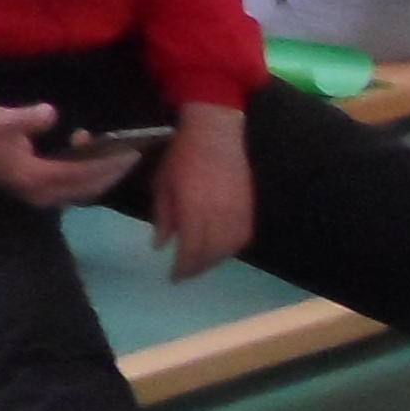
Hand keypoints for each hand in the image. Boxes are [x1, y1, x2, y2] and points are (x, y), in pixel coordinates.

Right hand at [0, 103, 137, 211]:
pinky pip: (71, 188)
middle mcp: (41, 194)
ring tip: (113, 150)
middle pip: (89, 189)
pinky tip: (81, 147)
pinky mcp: (36, 192)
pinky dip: (85, 173)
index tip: (130, 151)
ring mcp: (39, 197)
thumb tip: (52, 114)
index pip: (83, 174)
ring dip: (100, 173)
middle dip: (113, 172)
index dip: (108, 164)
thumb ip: (26, 118)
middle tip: (133, 154)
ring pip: (82, 191)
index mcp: (34, 178)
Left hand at [150, 102, 253, 279]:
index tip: (173, 277)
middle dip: (197, 268)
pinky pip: (242, 238)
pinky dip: (231, 249)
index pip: (190, 249)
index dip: (182, 268)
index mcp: (193, 208)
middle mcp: (218, 215)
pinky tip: (220, 250)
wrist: (215, 133)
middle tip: (186, 275)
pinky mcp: (249, 208)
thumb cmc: (182, 155)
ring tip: (201, 264)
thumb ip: (163, 216)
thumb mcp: (162, 184)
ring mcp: (237, 212)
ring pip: (228, 249)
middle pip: (211, 254)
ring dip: (214, 261)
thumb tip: (160, 245)